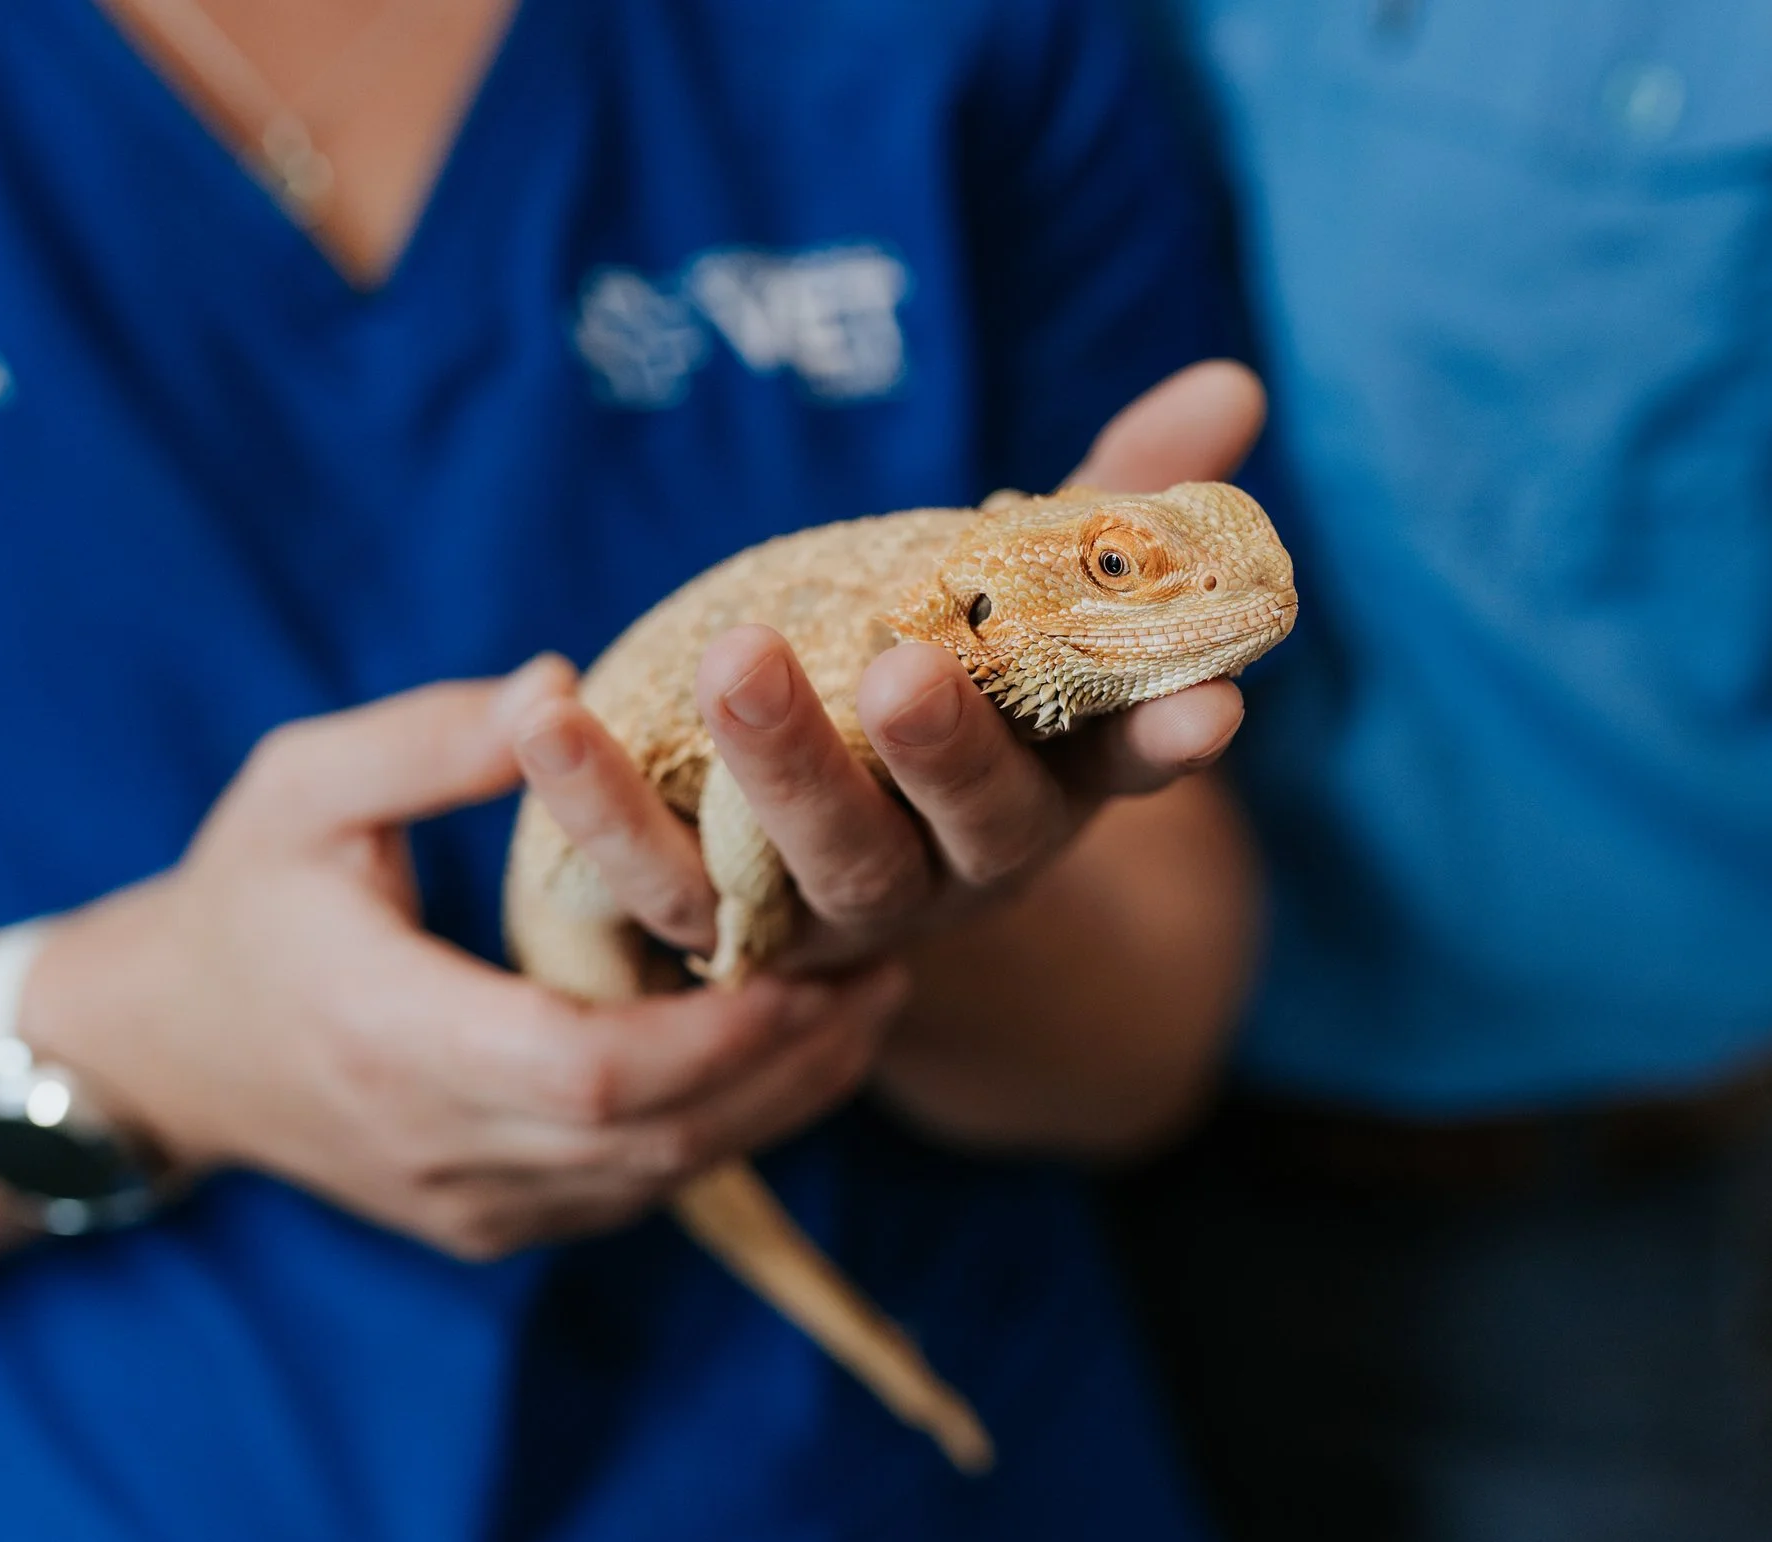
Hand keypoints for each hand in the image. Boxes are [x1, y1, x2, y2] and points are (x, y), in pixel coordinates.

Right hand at [22, 662, 907, 1260]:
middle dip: (783, 1067)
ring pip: (658, 1181)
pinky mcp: (490, 1221)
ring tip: (865, 1007)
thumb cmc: (240, 898)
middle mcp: (435, 1146)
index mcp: (390, 1038)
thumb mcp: (302, 787)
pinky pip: (632, 1193)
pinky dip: (719, 1130)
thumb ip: (428, 741)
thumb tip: (557, 685)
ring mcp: (467, 1203)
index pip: (589, 1076)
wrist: (163, 1052)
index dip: (718, 1034)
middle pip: (652, 1141)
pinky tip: (784, 1054)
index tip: (815, 960)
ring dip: (773, 1104)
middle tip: (883, 973)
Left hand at [514, 359, 1269, 970]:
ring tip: (734, 656)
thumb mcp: (1023, 592)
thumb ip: (1108, 501)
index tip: (1214, 705)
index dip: (1167, 739)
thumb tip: (1229, 386)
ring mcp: (835, 911)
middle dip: (938, 749)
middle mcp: (955, 867)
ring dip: (778, 766)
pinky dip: (591, 800)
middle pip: (961, 827)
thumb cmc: (939, 684)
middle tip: (907, 667)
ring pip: (813, 862)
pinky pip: (649, 882)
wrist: (808, 857)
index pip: (1124, 766)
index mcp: (1049, 787)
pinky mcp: (713, 925)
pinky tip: (543, 698)